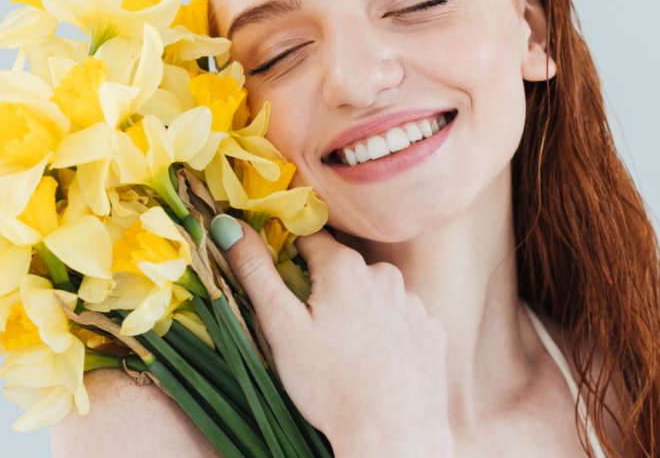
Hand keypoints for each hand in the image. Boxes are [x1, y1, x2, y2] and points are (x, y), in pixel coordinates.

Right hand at [213, 217, 453, 457]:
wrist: (392, 433)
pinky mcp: (431, 331)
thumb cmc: (329, 383)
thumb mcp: (281, 326)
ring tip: (345, 355)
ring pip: (374, 295)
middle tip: (312, 332)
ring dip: (358, 312)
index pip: (309, 238)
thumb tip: (228, 225)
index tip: (282, 283)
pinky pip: (402, 321)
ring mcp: (413, 303)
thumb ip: (255, 270)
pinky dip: (387, 334)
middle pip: (343, 268)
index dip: (290, 255)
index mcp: (344, 267)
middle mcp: (384, 275)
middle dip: (325, 289)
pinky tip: (376, 363)